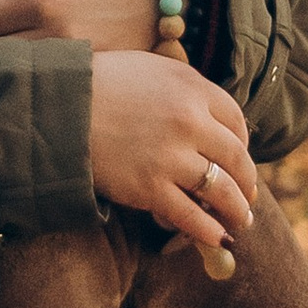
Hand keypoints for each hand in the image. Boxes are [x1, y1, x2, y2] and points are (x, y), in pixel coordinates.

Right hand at [86, 52, 254, 257]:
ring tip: (241, 221)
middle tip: (249, 196)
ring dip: (237, 210)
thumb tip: (204, 112)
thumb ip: (183, 86)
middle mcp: (190, 121)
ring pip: (222, 190)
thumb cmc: (99, 83)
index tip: (240, 159)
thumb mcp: (150, 68)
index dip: (244, 143)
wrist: (59, 107)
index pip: (236, 121)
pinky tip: (218, 239)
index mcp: (192, 87)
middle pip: (236, 158)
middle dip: (247, 182)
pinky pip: (191, 216)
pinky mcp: (150, 188)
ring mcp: (172, 157)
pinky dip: (209, 231)